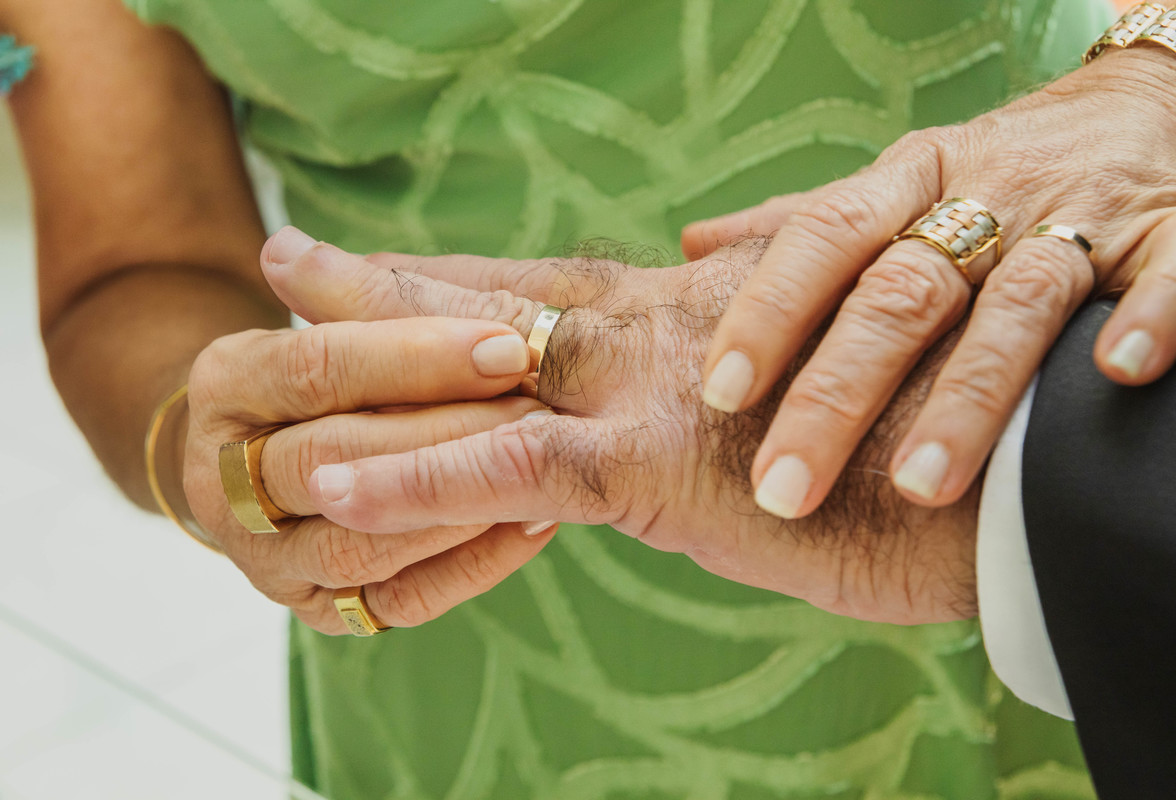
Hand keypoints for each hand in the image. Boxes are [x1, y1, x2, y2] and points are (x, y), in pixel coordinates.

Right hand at [182, 294, 554, 633]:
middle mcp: (221, 482)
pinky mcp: (320, 614)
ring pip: (356, 545)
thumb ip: (346, 300)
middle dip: (444, 434)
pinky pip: (395, 603)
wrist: (281, 457)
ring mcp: (266, 560)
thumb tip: (290, 246)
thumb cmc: (331, 373)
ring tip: (545, 470)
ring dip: (455, 507)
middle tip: (541, 411)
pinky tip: (538, 522)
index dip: (411, 355)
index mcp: (224, 385)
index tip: (506, 342)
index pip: (314, 368)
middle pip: (332, 458)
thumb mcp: (334, 325)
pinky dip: (470, 565)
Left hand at [260, 228, 981, 623]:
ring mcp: (649, 395)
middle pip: (491, 299)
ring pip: (481, 375)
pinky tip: (333, 488)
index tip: (382, 254)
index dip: (457, 267)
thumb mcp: (807, 370)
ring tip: (260, 368)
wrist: (1003, 473)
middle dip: (385, 282)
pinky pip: (515, 472)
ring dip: (370, 377)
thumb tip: (699, 253)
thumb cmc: (911, 431)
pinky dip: (420, 482)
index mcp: (683, 317)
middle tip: (288, 258)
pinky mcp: (661, 467)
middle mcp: (654, 335)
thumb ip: (739, 315)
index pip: (543, 282)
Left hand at [694, 47, 1175, 517]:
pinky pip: (1166, 273)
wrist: (1134, 110)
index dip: (766, 312)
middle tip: (783, 486)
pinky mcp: (1171, 233)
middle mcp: (984, 195)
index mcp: (907, 179)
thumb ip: (800, 228)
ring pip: (1019, 304)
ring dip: (967, 396)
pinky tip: (1113, 374)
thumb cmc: (988, 178)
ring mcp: (1079, 216)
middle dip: (837, 392)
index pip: (822, 238)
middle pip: (902, 292)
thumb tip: (691, 249)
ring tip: (918, 487)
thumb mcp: (893, 185)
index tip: (716, 395)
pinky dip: (1146, 317)